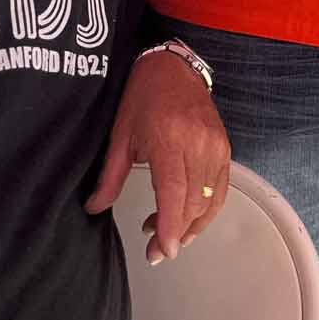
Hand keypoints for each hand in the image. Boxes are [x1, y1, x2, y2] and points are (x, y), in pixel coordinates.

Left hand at [85, 49, 228, 263]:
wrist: (173, 68)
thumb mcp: (121, 135)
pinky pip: (220, 190)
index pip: (174, 191)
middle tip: (154, 251)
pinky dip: (206, 211)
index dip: (170, 224)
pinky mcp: (224, 148)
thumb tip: (94, 208)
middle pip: (193, 202)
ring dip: (190, 226)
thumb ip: (110, 177)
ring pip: (210, 201)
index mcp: (169, 139)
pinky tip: (187, 219)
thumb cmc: (144, 96)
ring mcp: (215, 146)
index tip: (164, 250)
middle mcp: (198, 144)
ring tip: (166, 236)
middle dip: (175, 234)